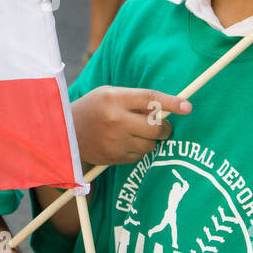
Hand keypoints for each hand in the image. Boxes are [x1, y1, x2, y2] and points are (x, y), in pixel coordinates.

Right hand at [71, 85, 190, 164]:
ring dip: (152, 140)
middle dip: (166, 128)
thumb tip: (167, 109)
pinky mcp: (113, 158)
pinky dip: (139, 150)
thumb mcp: (110, 94)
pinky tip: (127, 143)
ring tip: (138, 133)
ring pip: (150, 144)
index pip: (150, 99)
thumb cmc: (93, 108)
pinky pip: (140, 156)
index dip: (172, 103)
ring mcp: (114, 141)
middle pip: (156, 127)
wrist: (64, 132)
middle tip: (163, 126)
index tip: (188, 107)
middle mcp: (115, 120)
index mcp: (114, 98)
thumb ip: (136, 100)